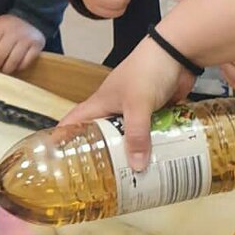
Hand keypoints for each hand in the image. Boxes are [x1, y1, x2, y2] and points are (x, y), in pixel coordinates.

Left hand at [0, 14, 45, 75]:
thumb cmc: (6, 29)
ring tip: (3, 70)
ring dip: (6, 70)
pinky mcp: (37, 46)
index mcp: (1, 24)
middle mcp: (15, 30)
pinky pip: (25, 63)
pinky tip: (15, 65)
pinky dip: (18, 68)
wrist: (30, 20)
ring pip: (13, 62)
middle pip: (0, 55)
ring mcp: (27, 38)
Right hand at [60, 34, 192, 170]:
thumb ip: (136, 134)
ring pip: (129, 138)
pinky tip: (157, 163)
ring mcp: (135, 111)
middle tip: (101, 181)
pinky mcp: (155, 113)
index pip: (73, 122)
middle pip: (102, 137)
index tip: (57, 161)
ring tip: (132, 181)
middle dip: (102, 157)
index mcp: (100, 103)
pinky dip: (153, 147)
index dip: (62, 139)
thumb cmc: (147, 70)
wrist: (178, 52)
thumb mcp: (137, 104)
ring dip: (132, 154)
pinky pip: (150, 135)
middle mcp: (114, 108)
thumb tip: (136, 168)